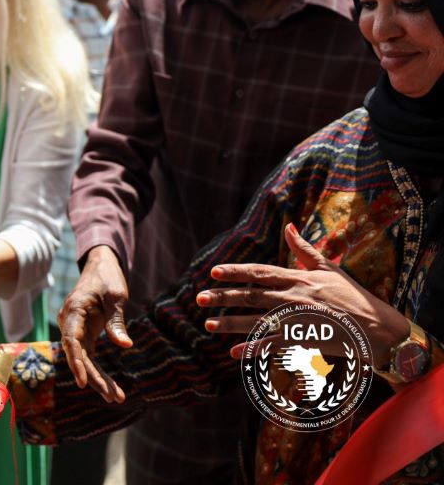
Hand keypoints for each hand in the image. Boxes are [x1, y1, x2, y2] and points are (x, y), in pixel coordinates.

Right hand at [58, 245, 132, 401]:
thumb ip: (116, 321)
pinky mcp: (83, 334)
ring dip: (97, 378)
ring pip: (82, 359)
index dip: (76, 362)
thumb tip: (125, 345)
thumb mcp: (116, 296)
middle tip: (113, 397)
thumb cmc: (108, 279)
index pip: (71, 340)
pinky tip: (110, 386)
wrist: (100, 268)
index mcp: (74, 310)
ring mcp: (74, 329)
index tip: (83, 383)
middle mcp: (69, 322)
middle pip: (77, 355)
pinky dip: (98, 370)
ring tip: (116, 397)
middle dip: (94, 378)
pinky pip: (88, 356)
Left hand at [200, 223, 409, 366]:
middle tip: (199, 298)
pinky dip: (253, 349)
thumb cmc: (354, 296)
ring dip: (230, 324)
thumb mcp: (329, 267)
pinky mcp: (304, 341)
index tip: (213, 272)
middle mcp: (294, 297)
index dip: (235, 272)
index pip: (259, 272)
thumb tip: (288, 225)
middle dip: (223, 297)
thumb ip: (303, 249)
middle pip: (251, 296)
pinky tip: (234, 352)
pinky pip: (273, 346)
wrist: (378, 328)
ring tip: (207, 325)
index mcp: (298, 278)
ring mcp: (298, 320)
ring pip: (256, 321)